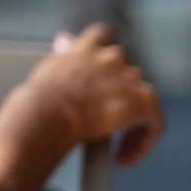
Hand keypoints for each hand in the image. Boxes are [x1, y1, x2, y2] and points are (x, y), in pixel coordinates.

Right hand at [0, 22, 165, 190]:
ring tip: (111, 141)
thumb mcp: (48, 68)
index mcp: (85, 47)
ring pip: (140, 95)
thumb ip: (64, 55)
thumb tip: (65, 39)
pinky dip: (143, 139)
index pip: (104, 36)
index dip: (104, 53)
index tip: (96, 72)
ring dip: (129, 114)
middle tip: (100, 116)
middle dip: (116, 89)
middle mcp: (110, 57)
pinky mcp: (142, 103)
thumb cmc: (37, 98)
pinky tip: (125, 154)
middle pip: (125, 68)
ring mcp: (127, 78)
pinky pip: (154, 121)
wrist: (45, 115)